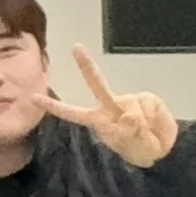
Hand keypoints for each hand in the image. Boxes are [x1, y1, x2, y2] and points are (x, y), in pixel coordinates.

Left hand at [37, 44, 179, 168]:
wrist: (163, 149)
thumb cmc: (138, 149)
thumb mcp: (129, 146)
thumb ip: (127, 132)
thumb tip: (129, 116)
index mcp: (97, 120)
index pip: (72, 113)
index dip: (54, 106)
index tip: (32, 97)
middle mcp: (110, 105)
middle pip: (95, 83)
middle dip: (86, 64)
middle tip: (76, 47)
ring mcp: (128, 100)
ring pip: (131, 106)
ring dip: (141, 123)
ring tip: (145, 131)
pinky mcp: (146, 98)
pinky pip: (146, 105)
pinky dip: (152, 118)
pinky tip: (153, 123)